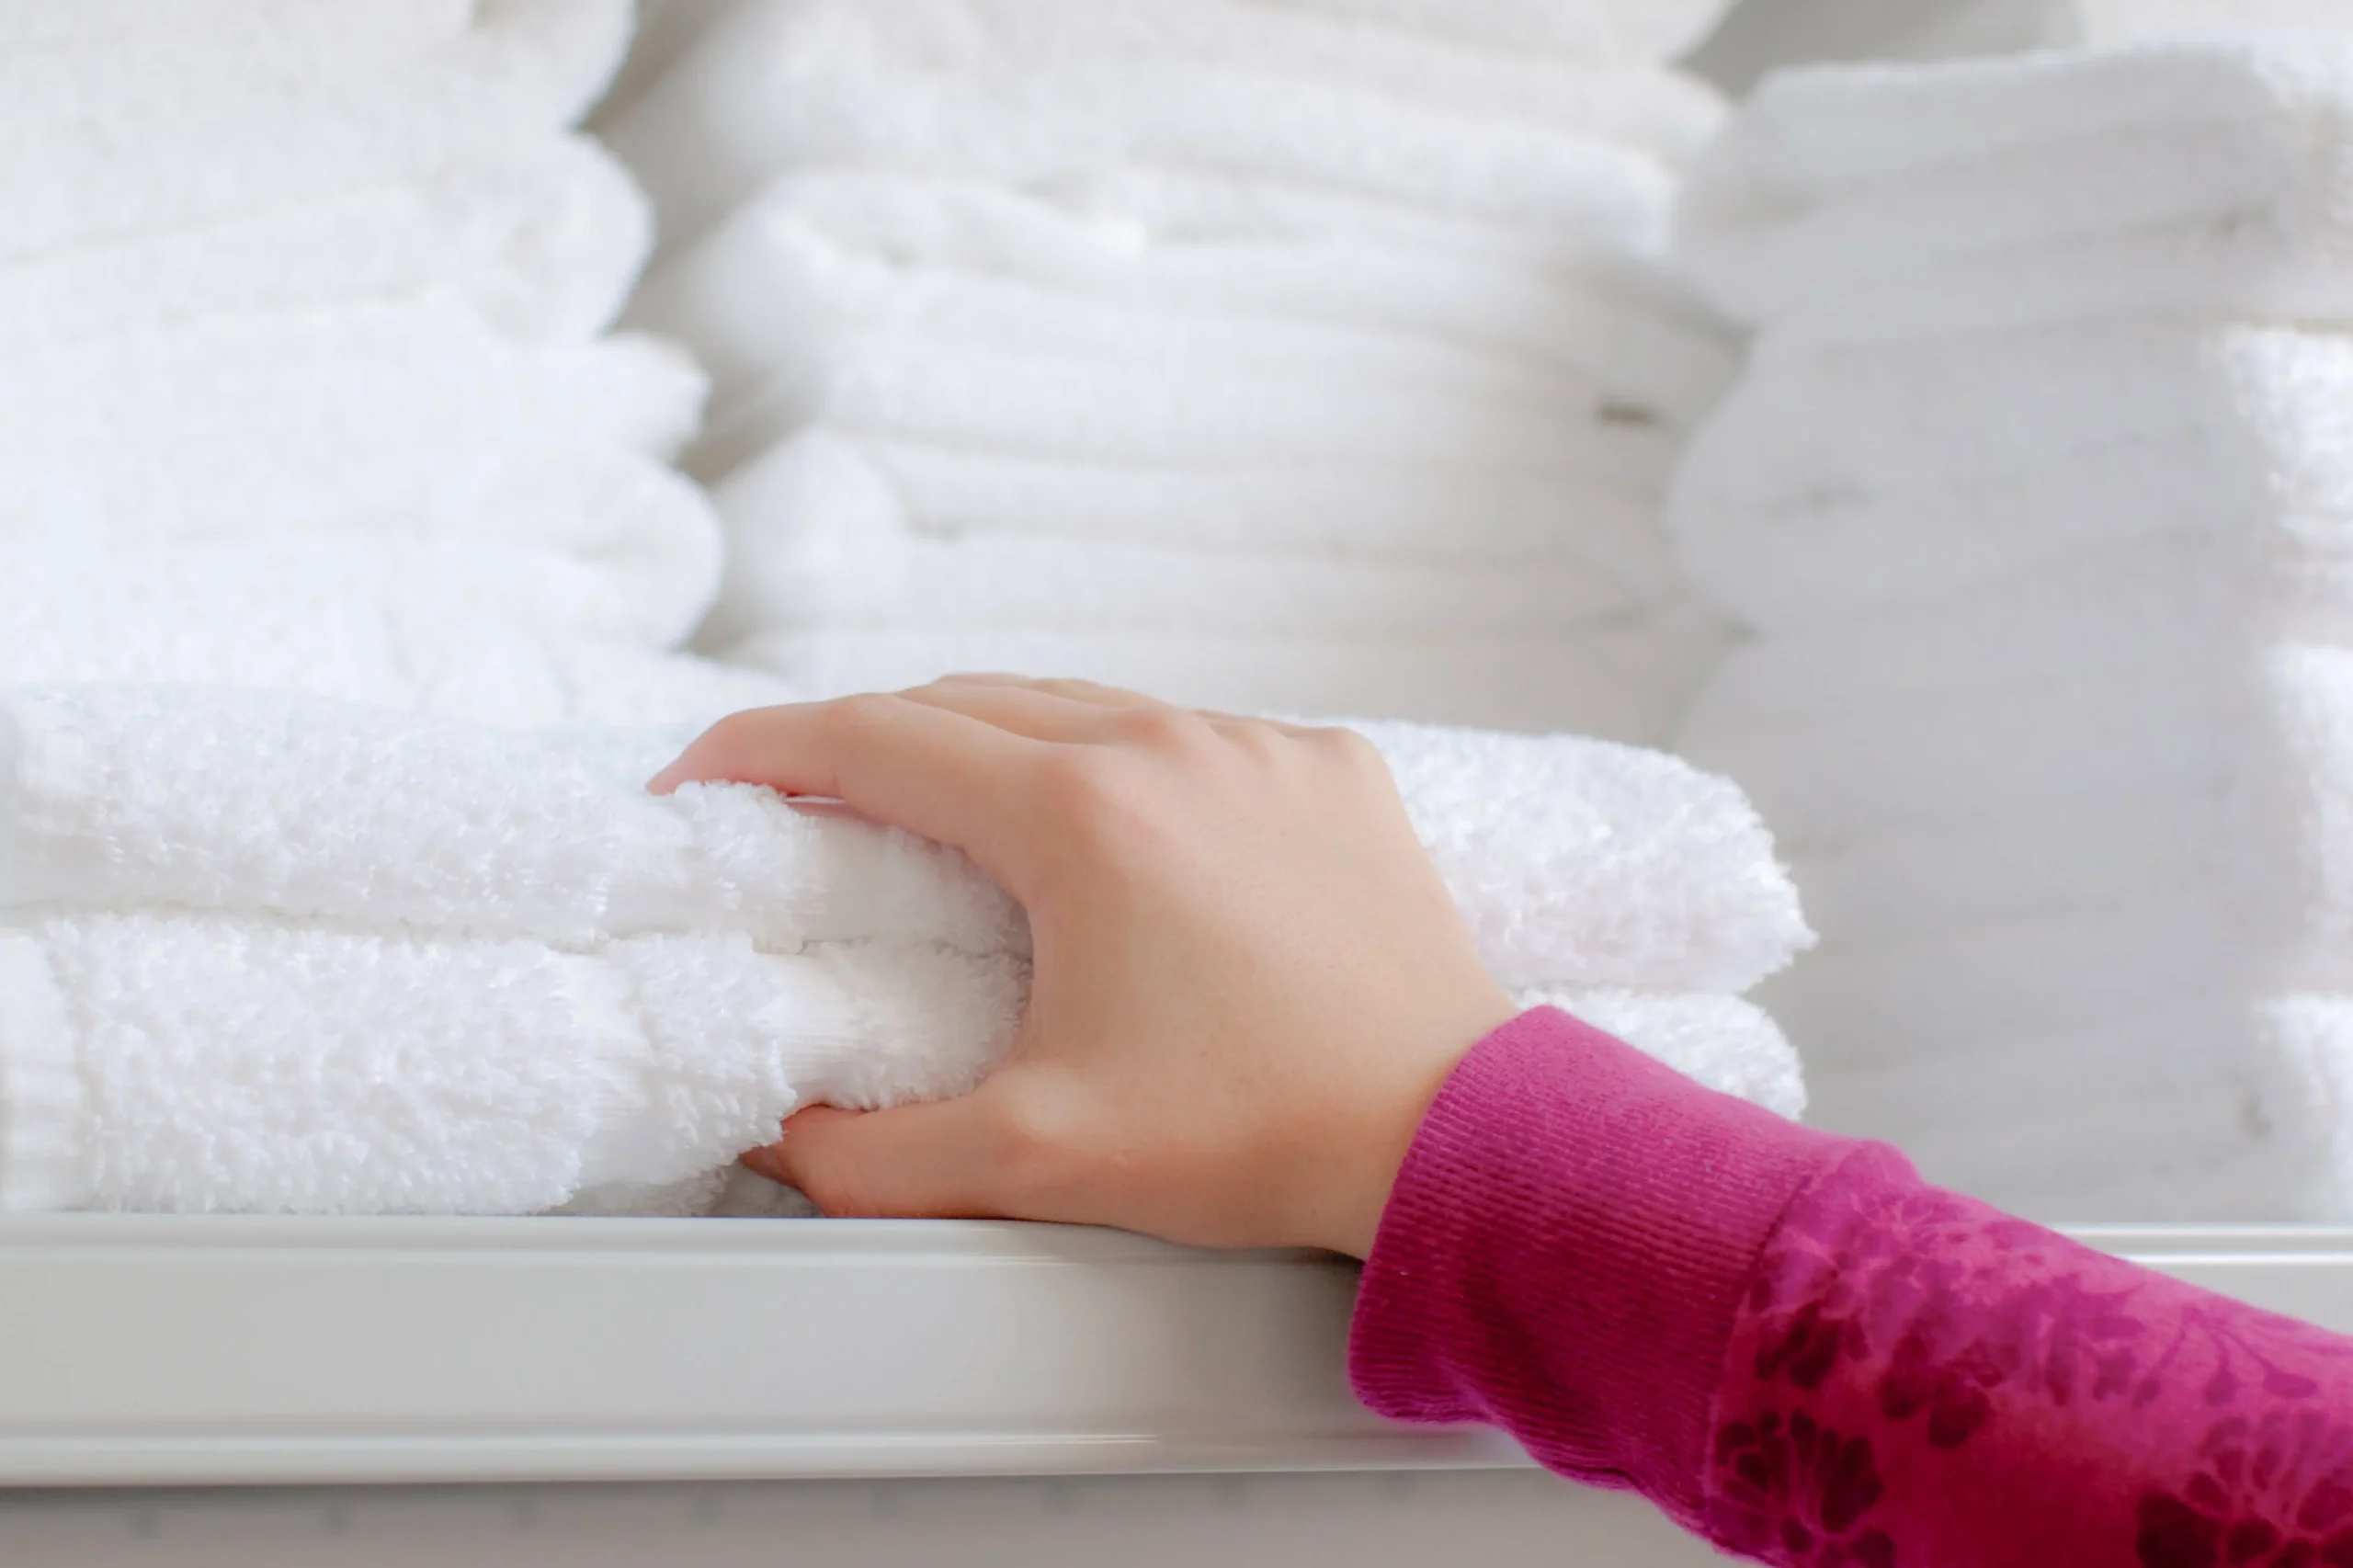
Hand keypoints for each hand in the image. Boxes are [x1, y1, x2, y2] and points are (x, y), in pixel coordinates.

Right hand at [651, 676, 1517, 1257]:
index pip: (874, 739)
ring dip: (998, 744)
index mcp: (1081, 814)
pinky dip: (1126, 763)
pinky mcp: (1334, 767)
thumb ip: (869, 1158)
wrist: (1452, 1132)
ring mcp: (1263, 744)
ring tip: (952, 813)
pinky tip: (1116, 832)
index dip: (763, 749)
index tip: (700, 775)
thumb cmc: (1260, 1137)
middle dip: (870, 743)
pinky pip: (1194, 734)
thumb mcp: (1037, 1161)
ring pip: (1085, 705)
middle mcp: (1171, 744)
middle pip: (969, 702)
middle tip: (814, 808)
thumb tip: (776, 1137)